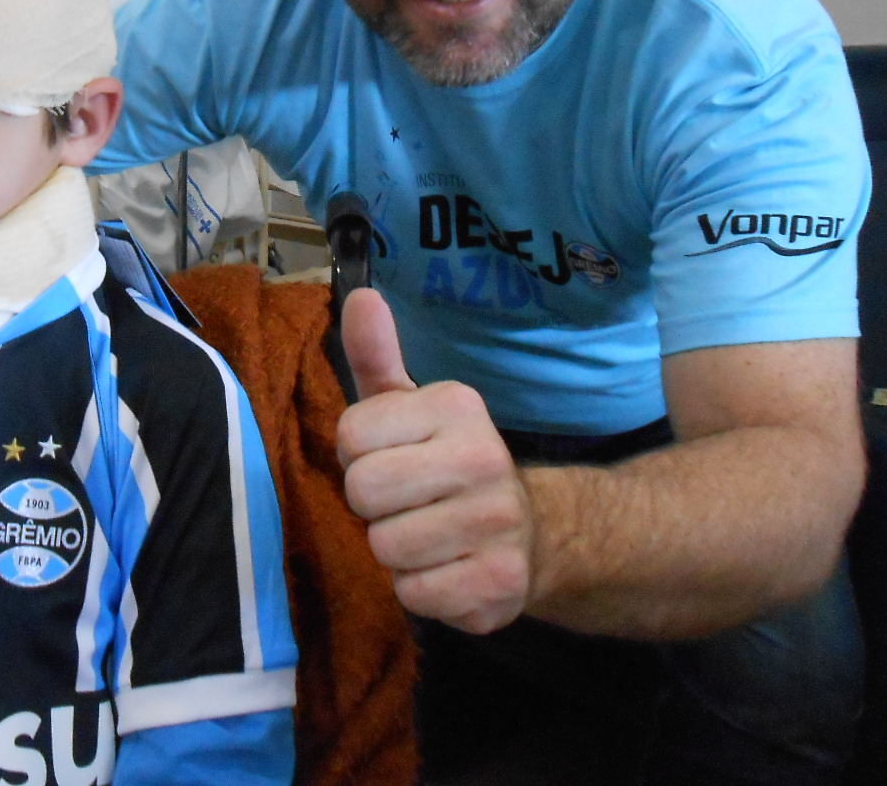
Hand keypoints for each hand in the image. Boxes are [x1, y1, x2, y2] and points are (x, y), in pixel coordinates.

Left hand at [335, 289, 534, 634]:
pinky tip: (449, 569)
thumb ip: (377, 356)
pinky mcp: (499, 584)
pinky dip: (421, 589)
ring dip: (395, 551)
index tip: (391, 458)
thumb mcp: (412, 406)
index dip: (359, 455)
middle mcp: (483, 458)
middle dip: (373, 505)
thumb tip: (359, 294)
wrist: (536, 534)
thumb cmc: (448, 464)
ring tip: (428, 535)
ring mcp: (497, 524)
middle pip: (363, 491)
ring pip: (385, 548)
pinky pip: (414, 593)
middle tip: (405, 502)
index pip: (351, 436)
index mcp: (457, 407)